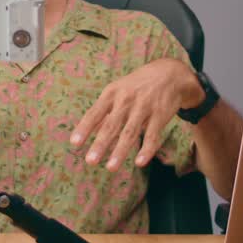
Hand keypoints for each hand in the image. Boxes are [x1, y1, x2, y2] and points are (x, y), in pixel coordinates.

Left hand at [69, 59, 201, 170]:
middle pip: (111, 125)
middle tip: (90, 161)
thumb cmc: (135, 87)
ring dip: (120, 151)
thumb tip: (85, 131)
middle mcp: (126, 100)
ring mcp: (144, 107)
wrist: (167, 74)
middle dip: (100, 144)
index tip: (74, 144)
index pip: (94, 113)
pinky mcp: (160, 115)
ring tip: (110, 168)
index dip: (84, 128)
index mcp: (111, 94)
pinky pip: (152, 135)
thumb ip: (103, 112)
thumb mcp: (116, 92)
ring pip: (130, 132)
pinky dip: (146, 149)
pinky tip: (139, 163)